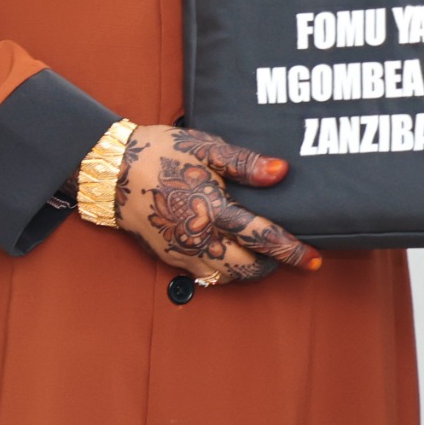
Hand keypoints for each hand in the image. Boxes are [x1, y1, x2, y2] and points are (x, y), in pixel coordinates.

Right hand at [117, 126, 319, 286]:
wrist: (111, 171)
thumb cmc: (160, 152)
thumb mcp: (205, 147)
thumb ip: (245, 163)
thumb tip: (281, 172)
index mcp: (212, 209)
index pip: (261, 237)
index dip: (290, 250)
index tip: (312, 259)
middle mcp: (198, 237)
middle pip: (245, 268)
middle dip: (270, 266)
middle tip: (286, 254)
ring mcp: (182, 251)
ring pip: (225, 276)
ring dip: (246, 270)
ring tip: (259, 253)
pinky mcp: (169, 257)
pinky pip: (204, 274)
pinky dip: (223, 269)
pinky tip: (228, 250)